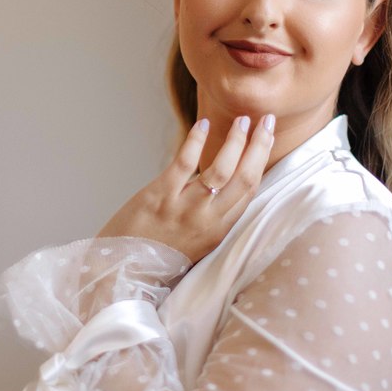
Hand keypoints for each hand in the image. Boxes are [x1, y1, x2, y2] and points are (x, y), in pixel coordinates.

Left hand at [97, 114, 274, 263]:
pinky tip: (204, 124)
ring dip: (235, 142)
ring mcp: (184, 208)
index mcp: (219, 231)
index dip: (263, 162)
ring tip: (243, 120)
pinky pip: (185, 164)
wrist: (122, 270)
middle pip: (244, 178)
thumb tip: (225, 185)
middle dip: (260, 146)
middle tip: (267, 121)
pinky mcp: (159, 197)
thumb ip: (213, 217)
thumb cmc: (157, 253)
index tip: (269, 138)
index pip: (250, 192)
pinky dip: (196, 141)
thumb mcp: (196, 241)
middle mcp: (207, 221)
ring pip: (221, 170)